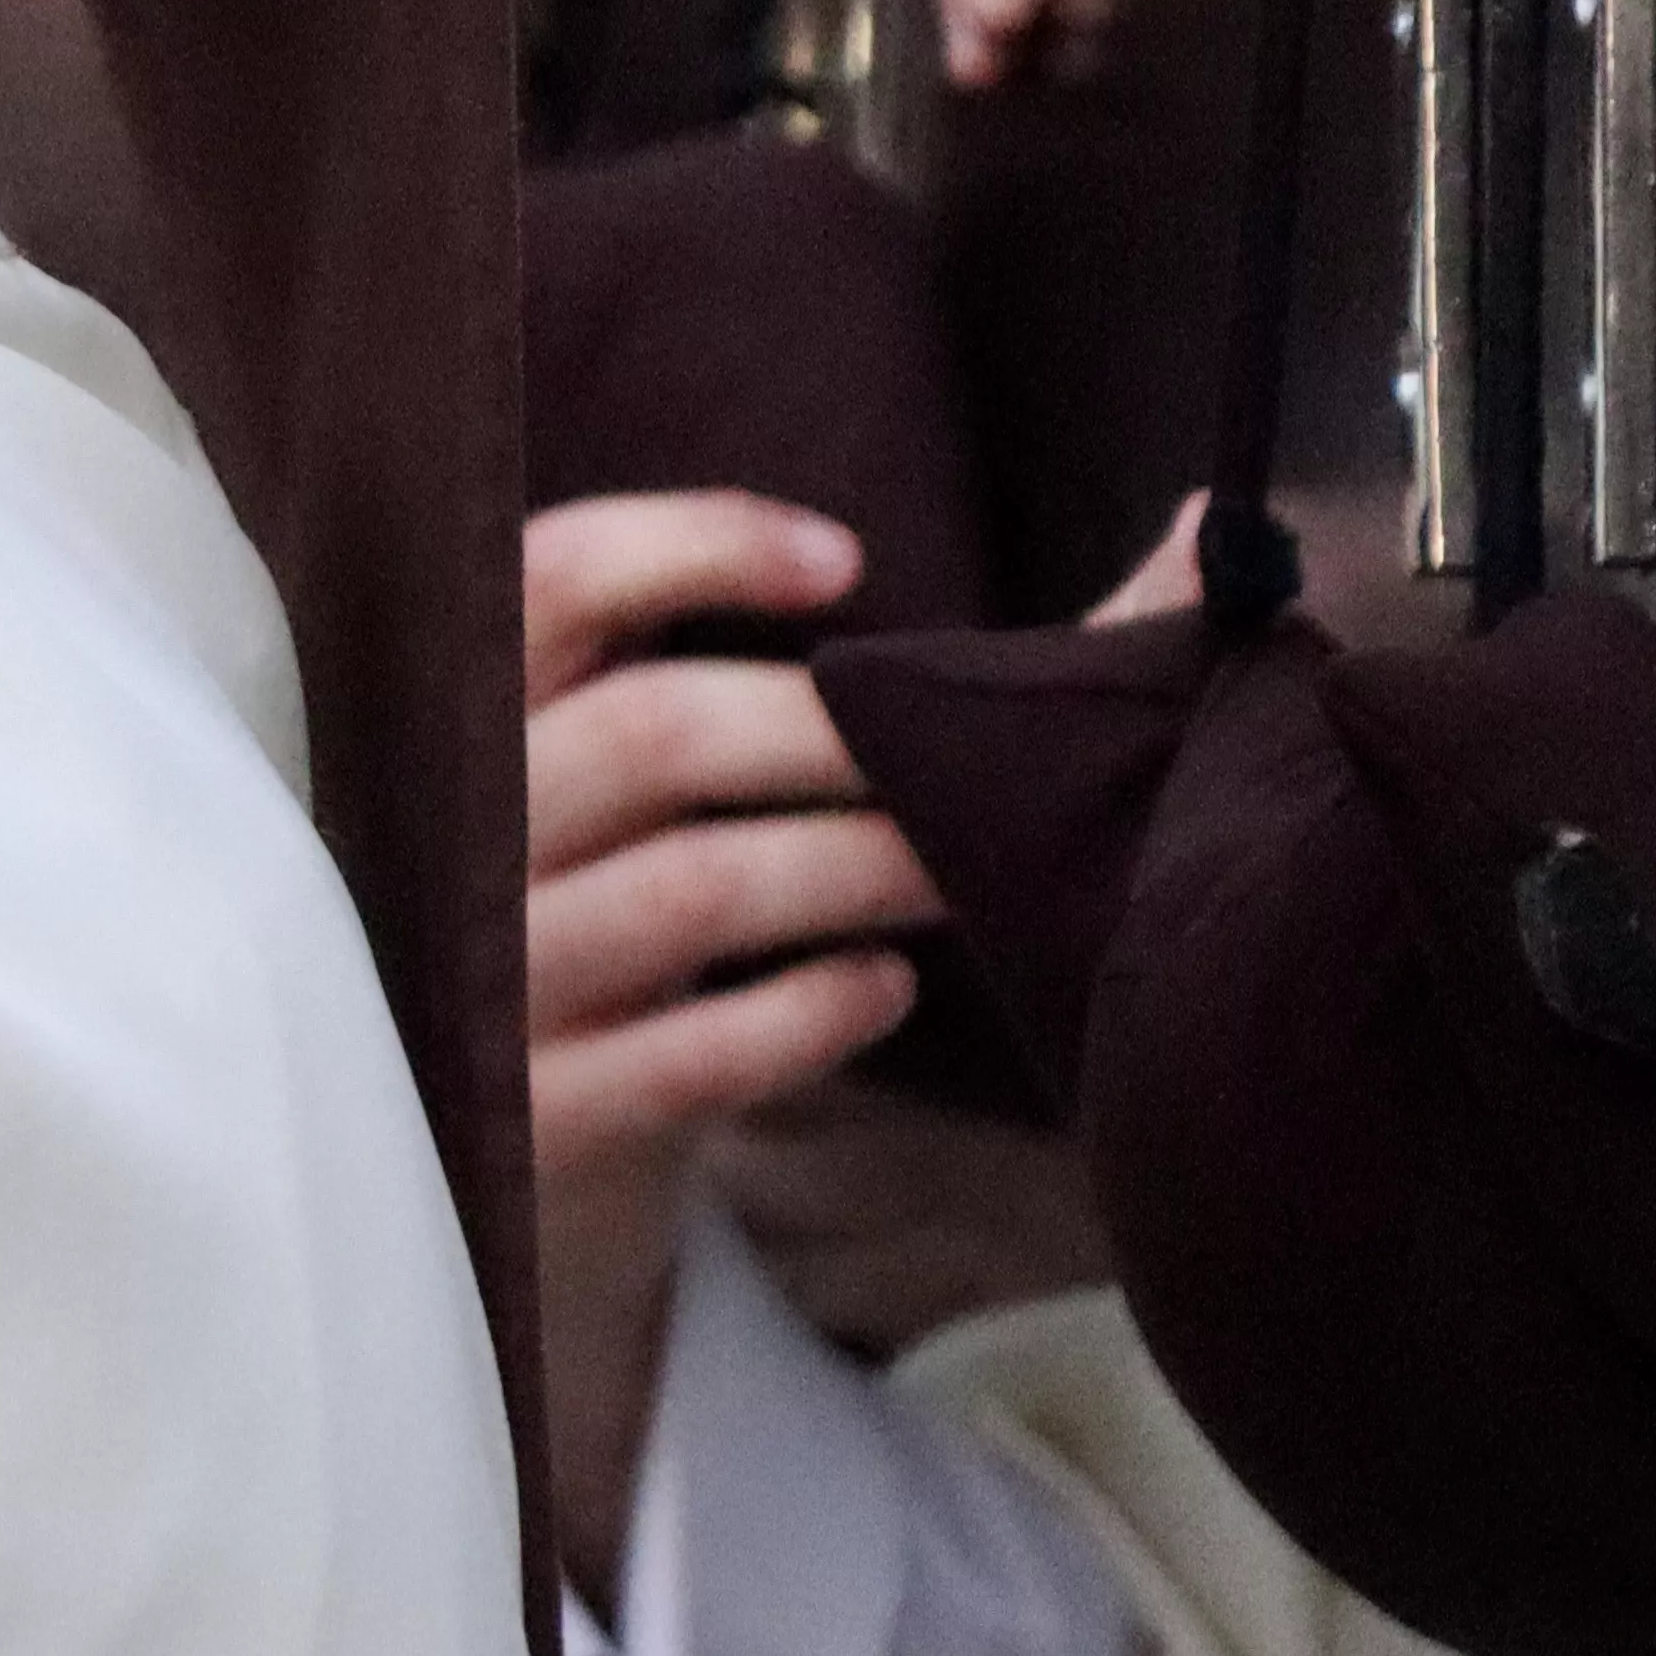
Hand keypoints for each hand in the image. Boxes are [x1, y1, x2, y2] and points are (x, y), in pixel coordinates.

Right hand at [520, 487, 940, 1584]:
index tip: (848, 567)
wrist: (465, 1115)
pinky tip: (879, 993)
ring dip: (859, 871)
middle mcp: (456, 819)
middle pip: (659, 732)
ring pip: (698, 892)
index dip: (696, 546)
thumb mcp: (641, 753)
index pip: (557, 573)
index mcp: (462, 696)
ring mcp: (487, 969)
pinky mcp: (533, 1107)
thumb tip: (1199, 539)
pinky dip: (811, 1016)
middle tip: (966, 760)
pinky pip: (694, 1056)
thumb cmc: (607, 880)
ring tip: (955, 871)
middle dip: (844, 741)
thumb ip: (834, 648)